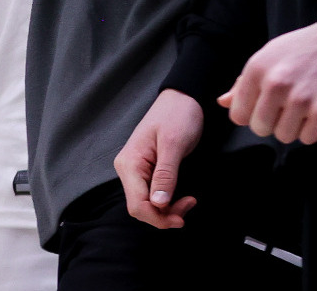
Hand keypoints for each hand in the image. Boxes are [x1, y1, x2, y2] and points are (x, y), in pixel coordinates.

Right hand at [113, 89, 202, 229]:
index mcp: (130, 163)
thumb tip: (158, 205)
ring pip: (147, 204)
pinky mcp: (145, 171)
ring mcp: (135, 171)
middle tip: (189, 205)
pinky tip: (181, 196)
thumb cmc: (177, 115)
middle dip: (163, 215)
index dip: (158, 218)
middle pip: (140, 207)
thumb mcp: (174, 144)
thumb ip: (165, 175)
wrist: (182, 98)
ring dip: (166, 210)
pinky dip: (166, 202)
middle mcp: (128, 169)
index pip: (137, 205)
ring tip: (188, 200)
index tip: (182, 218)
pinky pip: (152, 195)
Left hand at [220, 0, 316, 144]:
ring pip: (284, 136)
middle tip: (290, 106)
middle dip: (273, 123)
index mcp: (256, 69)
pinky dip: (314, 130)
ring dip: (295, 126)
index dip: (252, 115)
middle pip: (260, 129)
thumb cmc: (307, 46)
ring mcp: (300, 98)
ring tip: (307, 105)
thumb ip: (244, 82)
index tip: (267, 106)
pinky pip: (308, 139)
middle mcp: (275, 83)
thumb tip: (223, 103)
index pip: (238, 115)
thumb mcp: (270, 55)